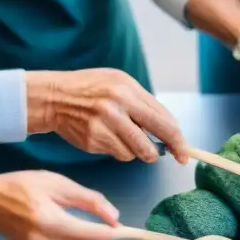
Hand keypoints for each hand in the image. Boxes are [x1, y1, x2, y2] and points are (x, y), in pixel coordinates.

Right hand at [0, 171, 117, 239]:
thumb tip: (115, 217)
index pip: (92, 236)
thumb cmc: (23, 185)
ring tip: (98, 230)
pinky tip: (82, 236)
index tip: (125, 228)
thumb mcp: (59, 184)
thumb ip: (89, 200)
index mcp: (51, 221)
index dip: (113, 234)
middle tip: (112, 226)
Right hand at [25, 69, 187, 162]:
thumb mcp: (120, 83)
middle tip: (170, 156)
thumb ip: (145, 104)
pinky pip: (119, 154)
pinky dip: (120, 150)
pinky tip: (109, 136)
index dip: (178, 140)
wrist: (53, 97)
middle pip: (151, 142)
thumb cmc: (91, 88)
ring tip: (127, 136)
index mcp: (127, 91)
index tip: (185, 152)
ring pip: (136, 153)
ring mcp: (102, 126)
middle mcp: (115, 108)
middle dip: (165, 153)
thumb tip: (170, 130)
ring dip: (138, 151)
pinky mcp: (93, 140)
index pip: (163, 121)